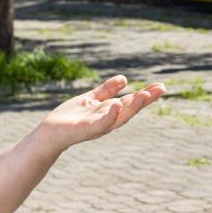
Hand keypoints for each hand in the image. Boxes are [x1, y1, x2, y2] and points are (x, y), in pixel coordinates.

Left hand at [38, 75, 165, 154]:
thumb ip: (106, 90)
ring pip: (120, 116)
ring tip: (145, 95)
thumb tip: (124, 79)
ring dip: (133, 107)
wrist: (50, 133)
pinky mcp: (87, 130)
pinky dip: (109, 115)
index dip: (146, 95)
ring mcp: (99, 125)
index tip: (160, 86)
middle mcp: (108, 119)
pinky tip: (116, 105)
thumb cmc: (70, 118)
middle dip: (146, 100)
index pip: (131, 102)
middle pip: (131, 109)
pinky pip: (101, 123)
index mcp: (110, 111)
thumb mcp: (90, 99)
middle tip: (161, 89)